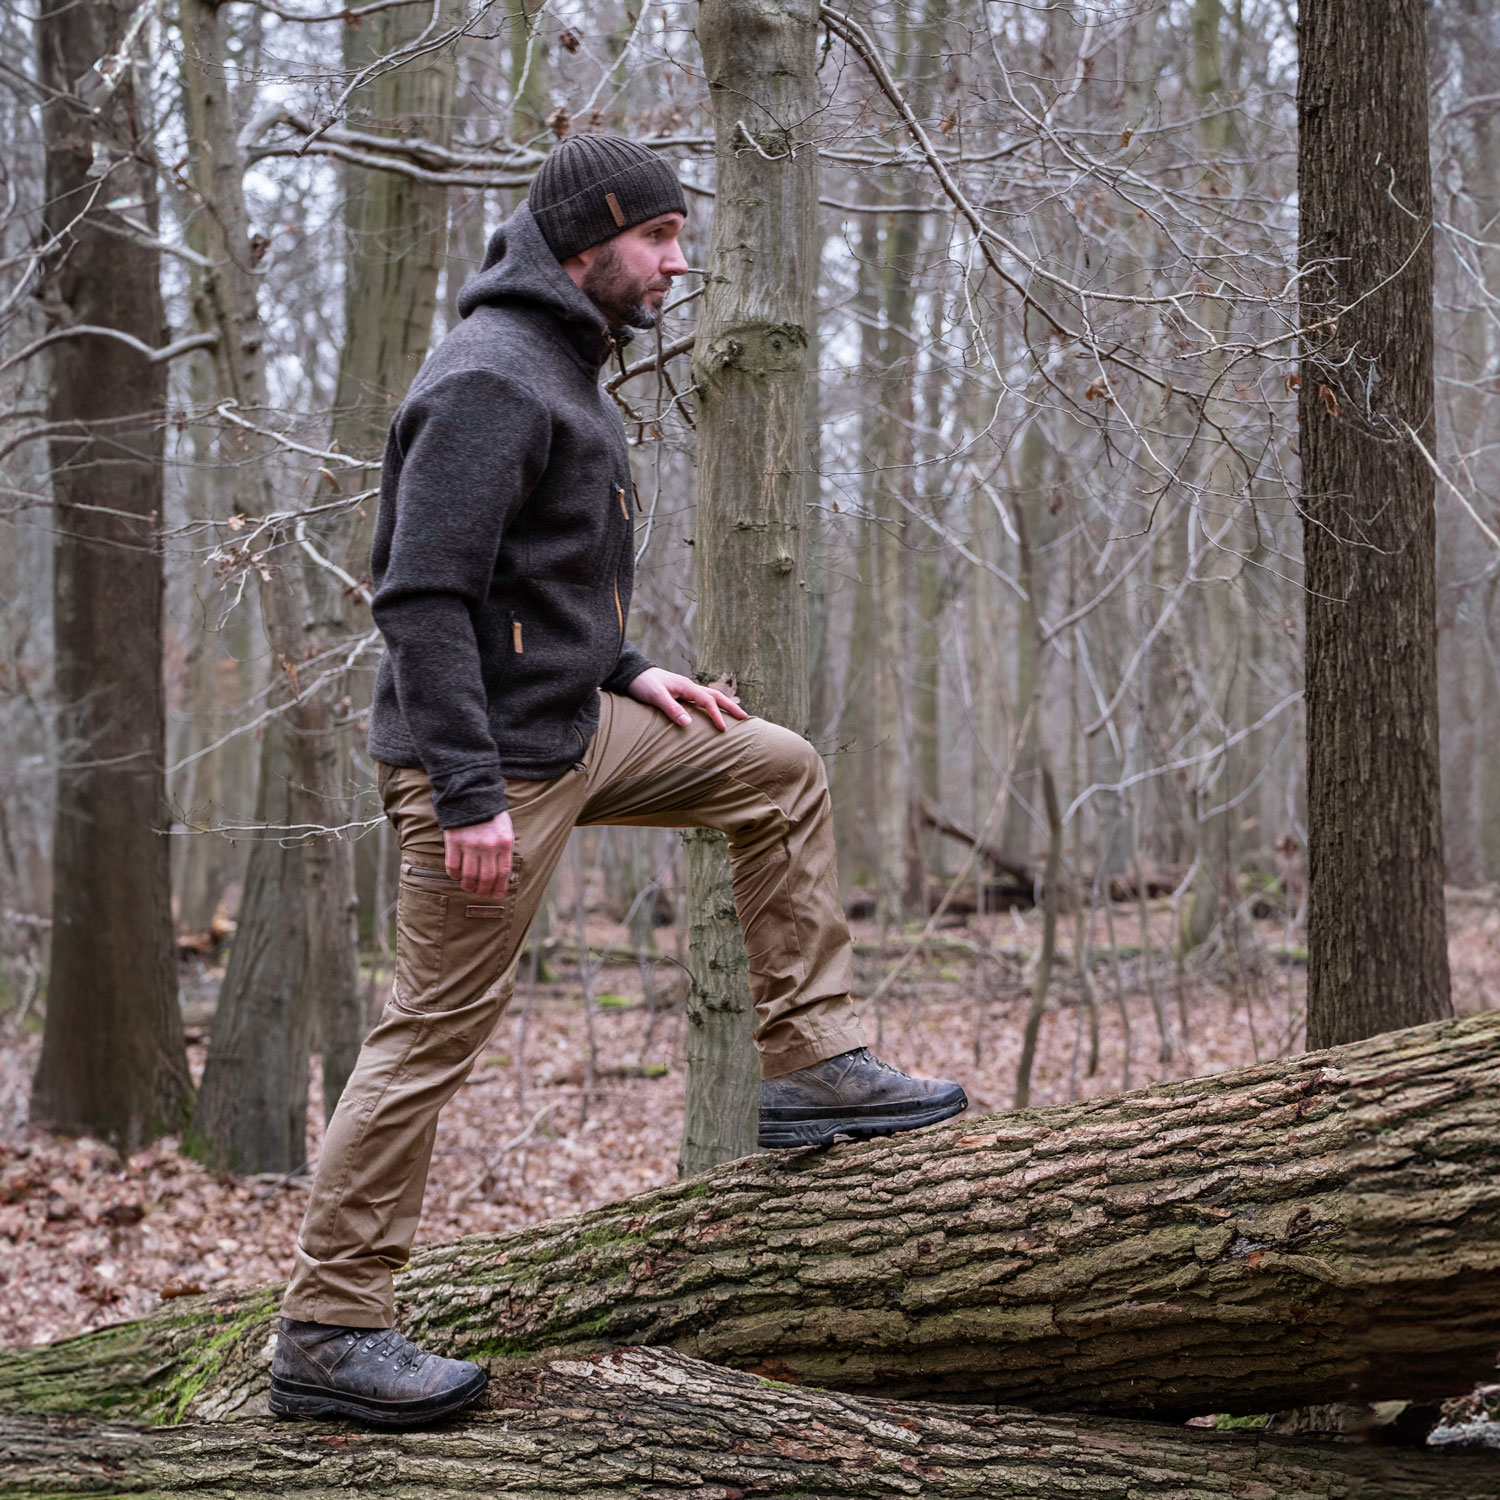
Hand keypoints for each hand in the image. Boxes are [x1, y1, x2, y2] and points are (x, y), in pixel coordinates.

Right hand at [443, 810, 513, 897]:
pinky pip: (453, 866)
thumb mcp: (505, 829)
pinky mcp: (454, 842)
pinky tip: (456, 875)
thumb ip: (504, 850)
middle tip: (480, 894)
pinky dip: (454, 875)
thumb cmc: (490, 814)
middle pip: (486, 878)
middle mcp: (488, 846)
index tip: (496, 895)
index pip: (503, 873)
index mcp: (504, 843)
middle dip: (483, 891)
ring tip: (468, 887)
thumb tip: (502, 874)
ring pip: (469, 876)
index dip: (500, 888)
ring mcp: (470, 844)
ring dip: (468, 886)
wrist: (471, 794)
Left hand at [628, 667, 748, 731]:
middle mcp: (689, 687)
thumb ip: (672, 709)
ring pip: (711, 696)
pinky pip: (702, 700)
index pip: (708, 701)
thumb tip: (689, 724)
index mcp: (686, 686)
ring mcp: (686, 689)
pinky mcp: (681, 693)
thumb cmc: (643, 684)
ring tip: (736, 715)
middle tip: (745, 718)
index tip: (724, 729)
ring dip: (724, 705)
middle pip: (716, 696)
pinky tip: (714, 713)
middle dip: (731, 707)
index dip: (716, 715)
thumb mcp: (656, 697)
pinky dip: (713, 705)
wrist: (632, 673)